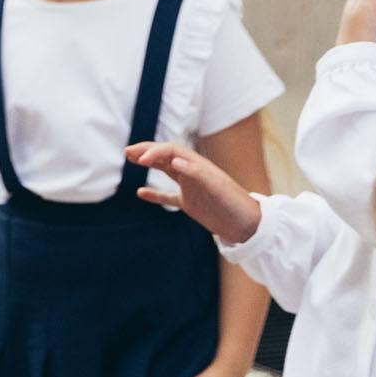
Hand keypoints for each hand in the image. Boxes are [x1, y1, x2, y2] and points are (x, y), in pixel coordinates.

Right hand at [126, 142, 260, 245]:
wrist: (247, 226)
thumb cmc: (234, 204)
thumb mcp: (216, 187)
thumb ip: (196, 173)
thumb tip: (175, 160)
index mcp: (198, 165)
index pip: (172, 151)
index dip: (155, 151)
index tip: (139, 159)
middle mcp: (193, 173)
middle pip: (166, 156)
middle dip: (147, 151)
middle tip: (128, 151)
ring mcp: (191, 188)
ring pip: (165, 171)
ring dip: (149, 164)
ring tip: (131, 159)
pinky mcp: (190, 203)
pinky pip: (168, 196)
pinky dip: (154, 194)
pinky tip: (141, 193)